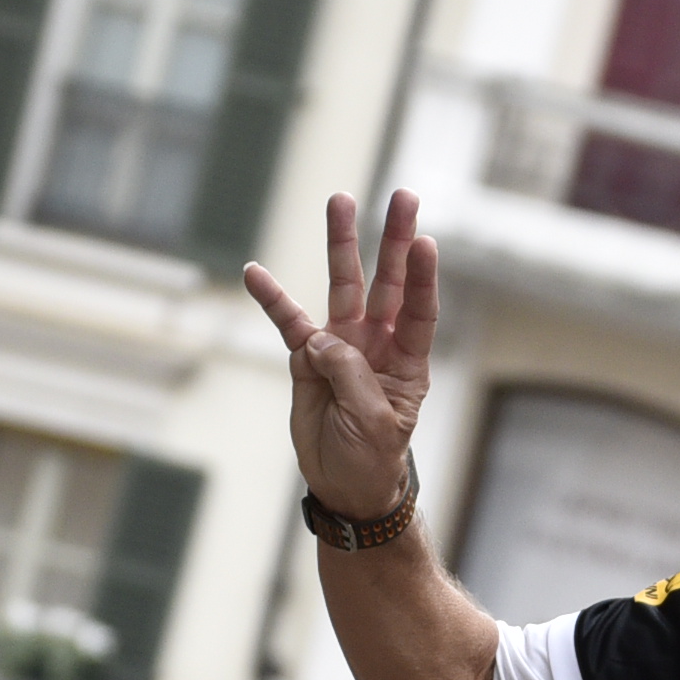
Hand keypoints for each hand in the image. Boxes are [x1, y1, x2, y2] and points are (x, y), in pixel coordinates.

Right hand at [243, 190, 434, 520]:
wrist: (343, 484)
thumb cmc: (372, 458)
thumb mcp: (374, 424)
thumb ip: (352, 378)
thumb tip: (323, 340)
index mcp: (407, 361)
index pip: (418, 310)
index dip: (421, 278)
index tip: (425, 242)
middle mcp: (377, 343)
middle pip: (387, 281)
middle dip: (395, 238)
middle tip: (402, 195)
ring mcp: (342, 344)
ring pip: (342, 284)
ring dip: (342, 243)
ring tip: (340, 200)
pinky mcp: (307, 355)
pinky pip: (287, 320)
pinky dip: (271, 297)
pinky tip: (254, 272)